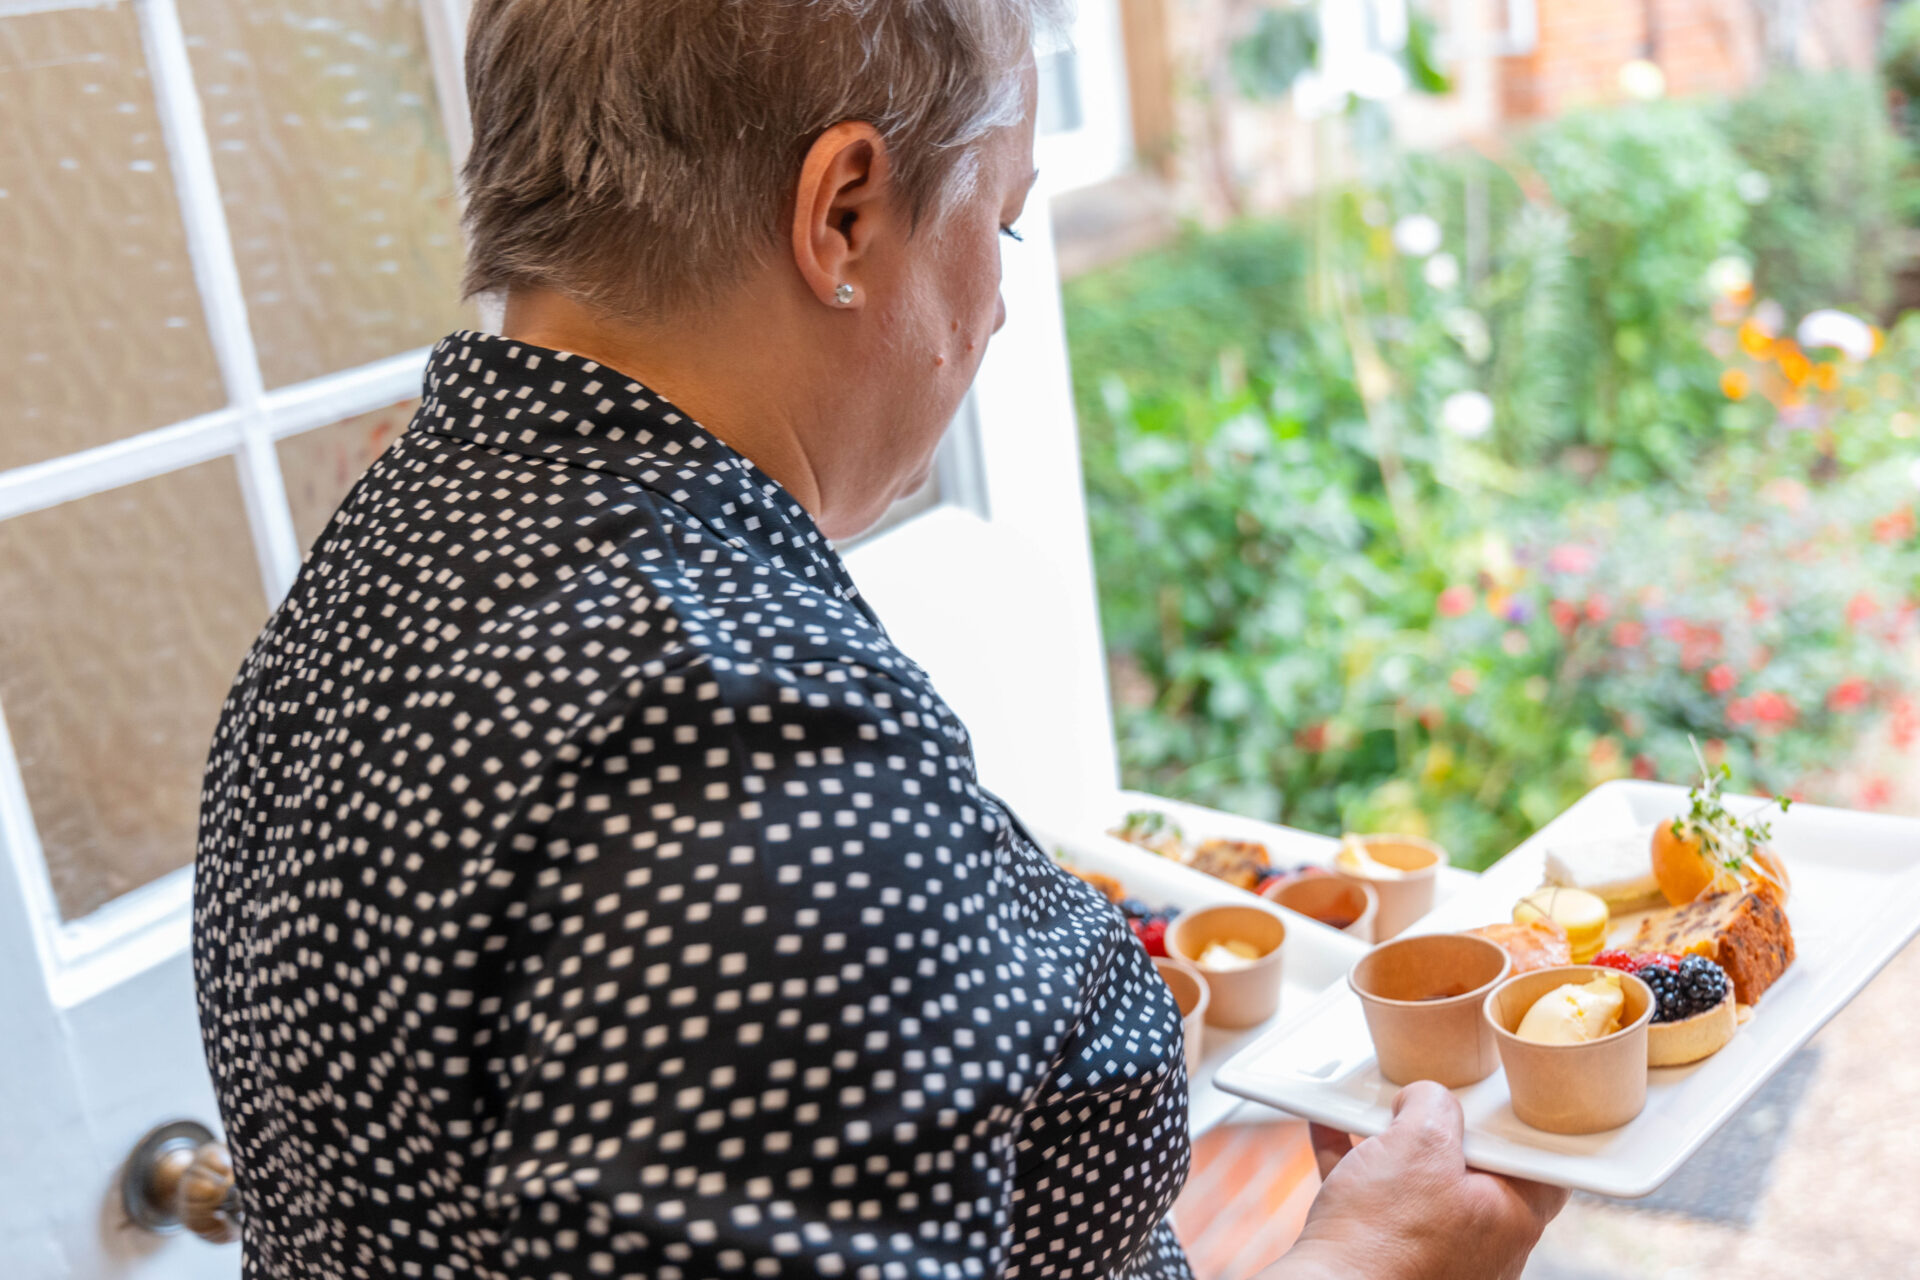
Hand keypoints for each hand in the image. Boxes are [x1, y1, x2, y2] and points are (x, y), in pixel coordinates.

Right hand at [1274, 1082, 1567, 1279]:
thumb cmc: (1384, 1235)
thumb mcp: (1419, 1143)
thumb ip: (1434, 1104)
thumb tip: (1426, 1098)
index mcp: (1511, 1219)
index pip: (1536, 1162)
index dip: (1512, 1123)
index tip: (1487, 1097)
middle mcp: (1483, 1245)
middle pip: (1472, 1167)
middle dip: (1441, 1128)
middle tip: (1420, 1100)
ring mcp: (1436, 1256)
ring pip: (1420, 1183)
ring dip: (1392, 1143)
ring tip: (1369, 1111)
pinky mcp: (1388, 1258)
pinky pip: (1376, 1199)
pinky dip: (1356, 1163)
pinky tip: (1330, 1127)